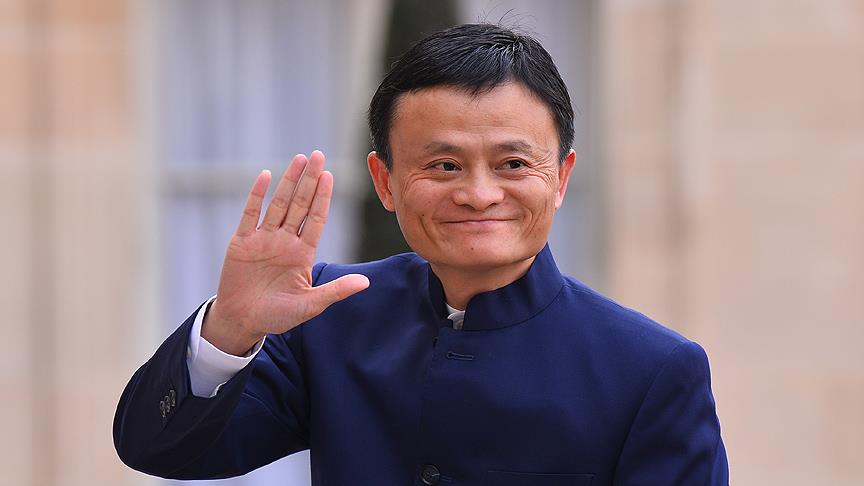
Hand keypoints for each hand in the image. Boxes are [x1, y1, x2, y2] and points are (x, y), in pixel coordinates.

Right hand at [203, 151, 368, 354]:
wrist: (242, 322)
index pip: (316, 219)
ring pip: (278, 204)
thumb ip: (336, 291)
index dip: (323, 198)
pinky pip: (250, 214)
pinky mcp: (242, 242)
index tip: (331, 176)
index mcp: (302, 253)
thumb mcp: (310, 305)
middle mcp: (285, 241)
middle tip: (319, 156)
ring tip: (299, 159)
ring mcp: (263, 240)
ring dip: (288, 181)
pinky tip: (265, 176)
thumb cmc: (277, 316)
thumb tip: (366, 283)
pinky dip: (257, 196)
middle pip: (300, 204)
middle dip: (310, 181)